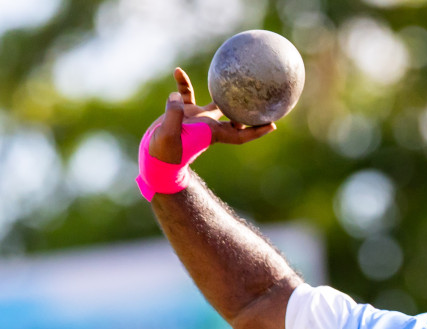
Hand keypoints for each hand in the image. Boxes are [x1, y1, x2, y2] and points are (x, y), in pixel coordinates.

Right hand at [148, 67, 274, 162]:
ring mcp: (196, 119)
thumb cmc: (164, 153)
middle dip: (248, 111)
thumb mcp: (168, 136)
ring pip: (215, 102)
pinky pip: (186, 95)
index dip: (257, 131)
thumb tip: (176, 96)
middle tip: (262, 96)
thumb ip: (173, 116)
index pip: (240, 134)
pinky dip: (183, 84)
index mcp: (211, 133)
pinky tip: (177, 71)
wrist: (153, 159)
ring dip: (222, 91)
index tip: (273, 125)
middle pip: (234, 117)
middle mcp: (208, 126)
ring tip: (230, 75)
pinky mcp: (182, 114)